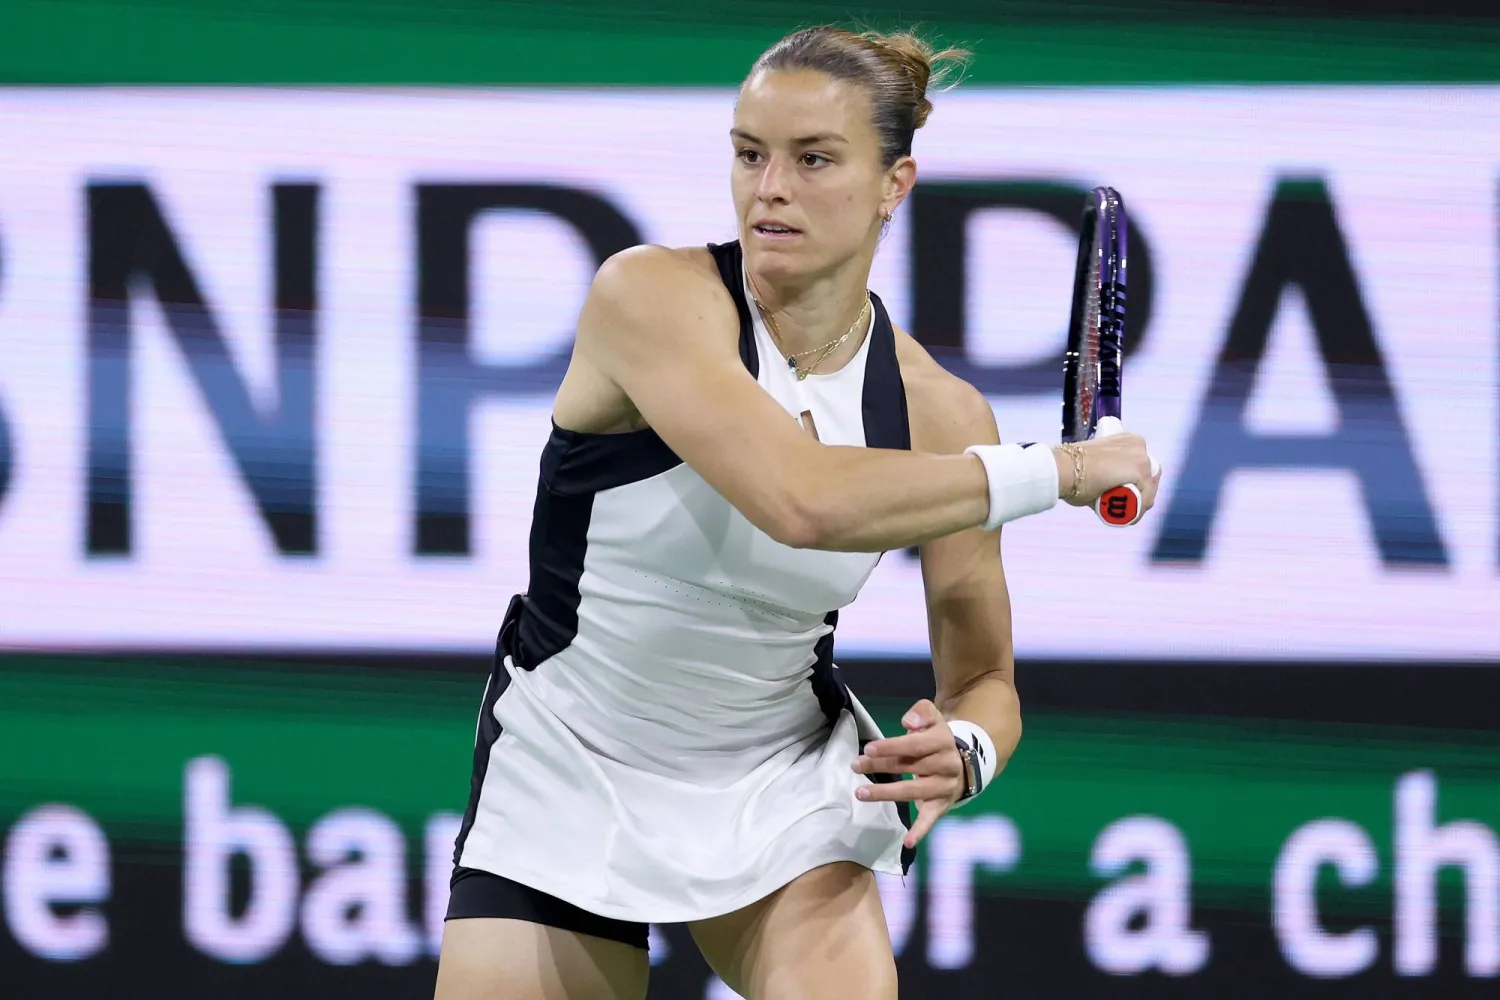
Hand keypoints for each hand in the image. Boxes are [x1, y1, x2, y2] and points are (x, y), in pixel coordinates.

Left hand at [850, 699, 963, 849]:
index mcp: (942, 741)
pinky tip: (907, 841)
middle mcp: (947, 765)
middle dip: (880, 766)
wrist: (964, 763)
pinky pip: (931, 819)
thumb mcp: (933, 718)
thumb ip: (921, 713)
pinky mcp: (942, 805)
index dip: (892, 747)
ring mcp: (944, 787)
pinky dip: (920, 831)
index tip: (869, 749)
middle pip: (909, 767)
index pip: (915, 745)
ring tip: (861, 793)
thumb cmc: (936, 739)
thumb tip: (908, 723)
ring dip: (886, 793)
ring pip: (913, 791)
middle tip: (856, 765)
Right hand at [1054, 430, 1161, 510]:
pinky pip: (1144, 500)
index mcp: (1129, 440)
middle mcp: (1139, 445)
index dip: (1137, 484)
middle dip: (1140, 495)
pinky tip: (1126, 518)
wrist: (1063, 468)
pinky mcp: (1140, 473)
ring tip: (1121, 516)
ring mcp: (1142, 458)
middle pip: (1148, 479)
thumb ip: (1104, 471)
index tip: (1126, 495)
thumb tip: (1102, 486)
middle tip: (1124, 507)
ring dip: (1137, 506)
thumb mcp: (1093, 463)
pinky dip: (1136, 512)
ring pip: (1147, 492)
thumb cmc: (1069, 468)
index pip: (1142, 466)